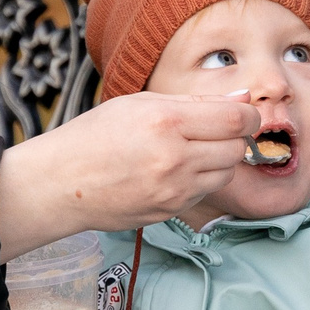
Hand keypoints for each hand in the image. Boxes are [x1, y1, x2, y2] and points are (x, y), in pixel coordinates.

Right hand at [0, 91, 260, 258]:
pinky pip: (205, 192)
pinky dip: (200, 180)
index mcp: (167, 122)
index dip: (249, 115)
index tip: (244, 113)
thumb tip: (242, 98)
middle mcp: (175, 158)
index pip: (236, 120)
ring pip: (226, 173)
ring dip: (219, 160)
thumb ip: (195, 102)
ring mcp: (174, 190)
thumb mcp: (140, 103)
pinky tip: (174, 171)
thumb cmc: (96, 135)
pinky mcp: (171, 212)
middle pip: (236, 148)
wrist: (61, 183)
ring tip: (190, 151)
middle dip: (233, 137)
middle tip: (214, 130)